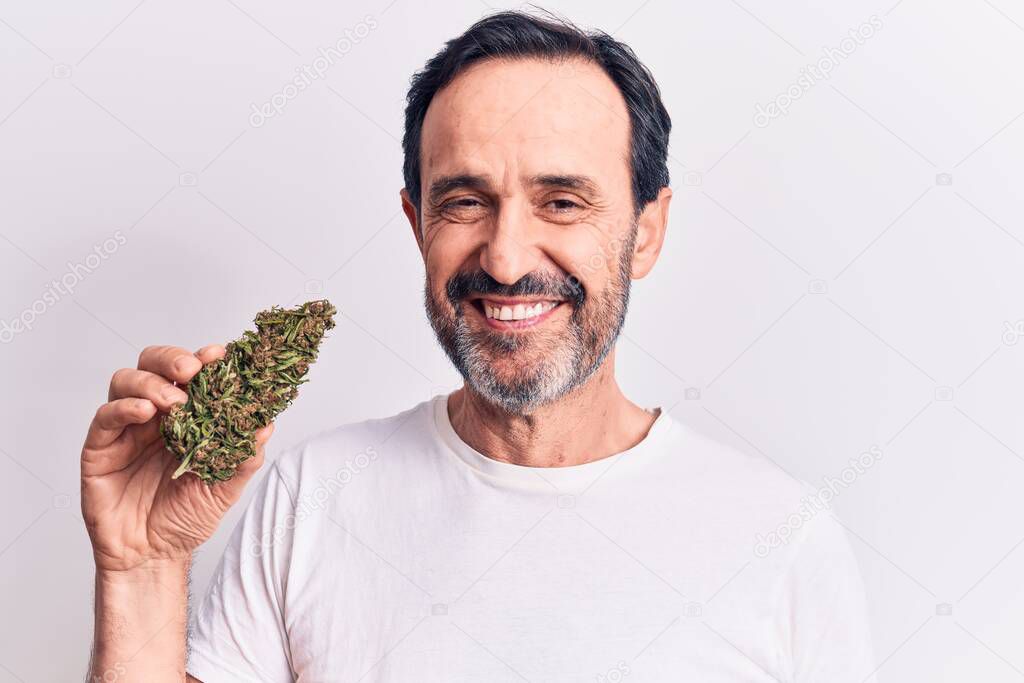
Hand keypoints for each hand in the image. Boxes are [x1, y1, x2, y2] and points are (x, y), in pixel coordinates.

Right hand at [81, 344, 272, 572]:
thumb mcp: (225, 487)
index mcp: (186, 417)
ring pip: (126, 381)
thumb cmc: (186, 517)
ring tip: (172, 402)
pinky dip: (124, 407)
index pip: (191, 376)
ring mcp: (125, 429)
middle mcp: (155, 415)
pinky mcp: (99, 448)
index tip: (221, 355)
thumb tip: (267, 425)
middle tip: (193, 371)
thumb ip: (244, 456)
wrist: (154, 556)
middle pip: (153, 365)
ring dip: (151, 383)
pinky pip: (105, 417)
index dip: (205, 360)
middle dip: (173, 360)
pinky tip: (144, 412)